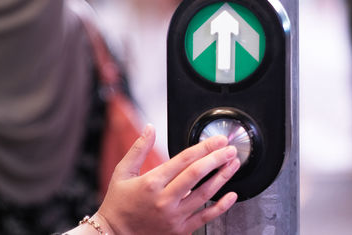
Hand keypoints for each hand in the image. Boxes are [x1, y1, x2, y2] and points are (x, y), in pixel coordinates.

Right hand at [98, 124, 239, 234]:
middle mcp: (164, 200)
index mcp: (151, 182)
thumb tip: (150, 128)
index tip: (217, 140)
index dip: (204, 147)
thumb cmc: (118, 202)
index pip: (183, 160)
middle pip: (197, 175)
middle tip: (230, 149)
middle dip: (217, 159)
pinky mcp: (180, 229)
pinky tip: (231, 195)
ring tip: (233, 165)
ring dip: (222, 178)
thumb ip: (138, 149)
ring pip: (204, 194)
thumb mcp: (122, 172)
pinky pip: (205, 217)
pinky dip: (221, 207)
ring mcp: (174, 217)